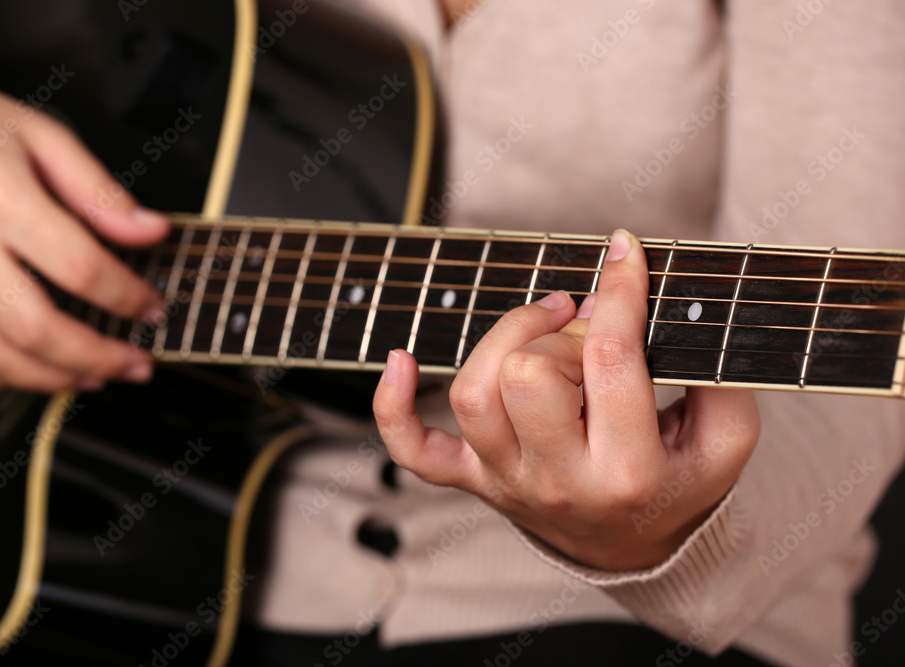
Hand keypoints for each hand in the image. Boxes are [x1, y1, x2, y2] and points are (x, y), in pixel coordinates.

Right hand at [0, 65, 168, 392]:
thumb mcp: (41, 135)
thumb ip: (99, 191)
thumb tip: (151, 231)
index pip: (79, 267)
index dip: (127, 297)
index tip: (152, 308)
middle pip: (34, 327)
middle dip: (97, 357)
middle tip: (135, 364)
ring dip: (50, 379)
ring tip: (93, 377)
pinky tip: (30, 373)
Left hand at [374, 229, 760, 570]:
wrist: (634, 548)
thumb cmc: (678, 481)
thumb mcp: (727, 440)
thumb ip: (719, 377)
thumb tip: (671, 306)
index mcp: (630, 471)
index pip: (610, 358)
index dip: (618, 290)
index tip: (624, 251)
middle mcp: (559, 481)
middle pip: (529, 376)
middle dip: (560, 333)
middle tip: (587, 330)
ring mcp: (507, 482)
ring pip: (474, 394)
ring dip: (504, 341)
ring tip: (542, 327)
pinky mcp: (474, 480)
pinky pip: (414, 451)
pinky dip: (393, 407)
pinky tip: (399, 360)